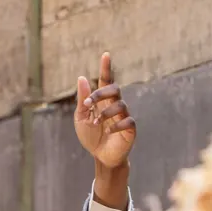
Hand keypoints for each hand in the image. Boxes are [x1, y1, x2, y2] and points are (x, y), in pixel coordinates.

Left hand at [74, 52, 136, 169]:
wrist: (100, 156)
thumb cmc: (91, 136)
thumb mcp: (81, 118)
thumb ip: (82, 100)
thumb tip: (82, 78)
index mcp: (103, 101)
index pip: (106, 81)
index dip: (106, 68)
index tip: (105, 54)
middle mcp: (115, 105)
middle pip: (115, 89)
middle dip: (101, 93)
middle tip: (88, 103)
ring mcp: (124, 116)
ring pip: (120, 105)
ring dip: (104, 113)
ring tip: (94, 124)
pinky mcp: (130, 128)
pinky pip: (127, 121)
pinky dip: (115, 125)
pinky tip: (107, 131)